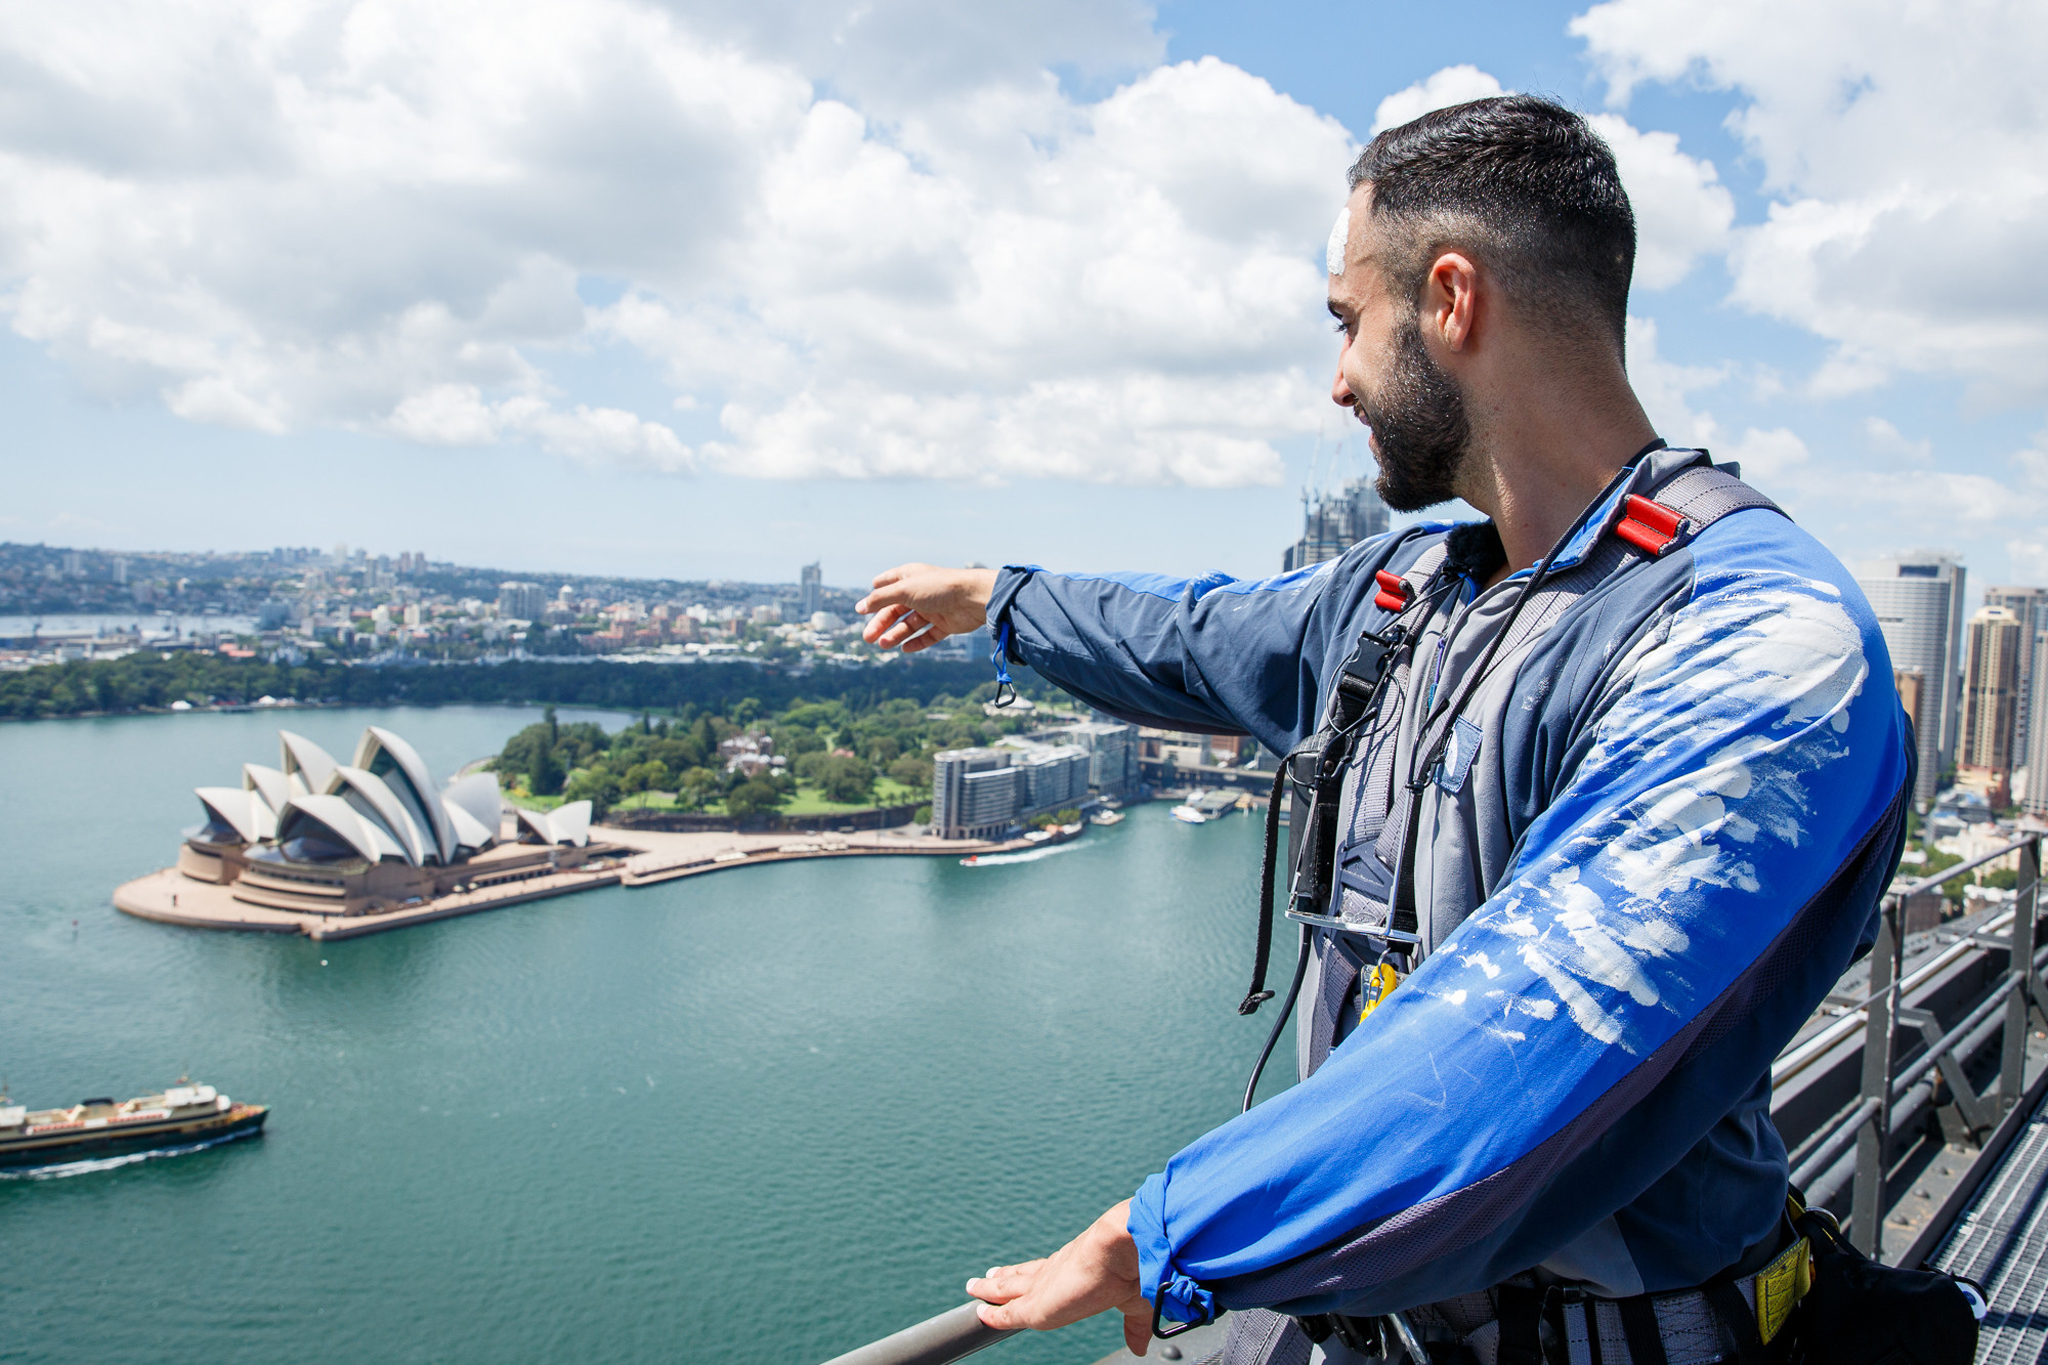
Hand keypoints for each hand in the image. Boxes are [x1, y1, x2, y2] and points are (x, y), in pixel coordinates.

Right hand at [857, 563, 998, 652]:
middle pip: (895, 609)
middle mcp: (921, 592)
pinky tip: (905, 648)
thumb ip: (880, 599)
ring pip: (910, 624)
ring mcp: (933, 608)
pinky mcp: (946, 624)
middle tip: (867, 638)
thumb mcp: (903, 590)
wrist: (973, 598)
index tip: (861, 609)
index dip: (874, 595)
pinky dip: (917, 642)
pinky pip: (928, 635)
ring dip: (896, 634)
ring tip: (883, 645)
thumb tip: (859, 607)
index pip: (887, 583)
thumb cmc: (938, 587)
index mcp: (910, 576)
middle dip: (881, 623)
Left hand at [966, 1200, 1151, 1355]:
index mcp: (1076, 1267)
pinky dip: (992, 1315)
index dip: (1031, 1273)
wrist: (1125, 1251)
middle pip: (1021, 1275)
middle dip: (1005, 1278)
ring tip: (974, 1287)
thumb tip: (1140, 1346)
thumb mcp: (1134, 1304)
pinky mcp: (1035, 1307)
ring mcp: (1042, 1287)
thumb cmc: (1135, 1270)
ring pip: (1006, 1289)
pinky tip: (979, 1313)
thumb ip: (1133, 1326)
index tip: (1019, 1272)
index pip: (1045, 1271)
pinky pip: (1005, 1314)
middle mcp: (1055, 1272)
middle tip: (987, 1277)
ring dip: (989, 1290)